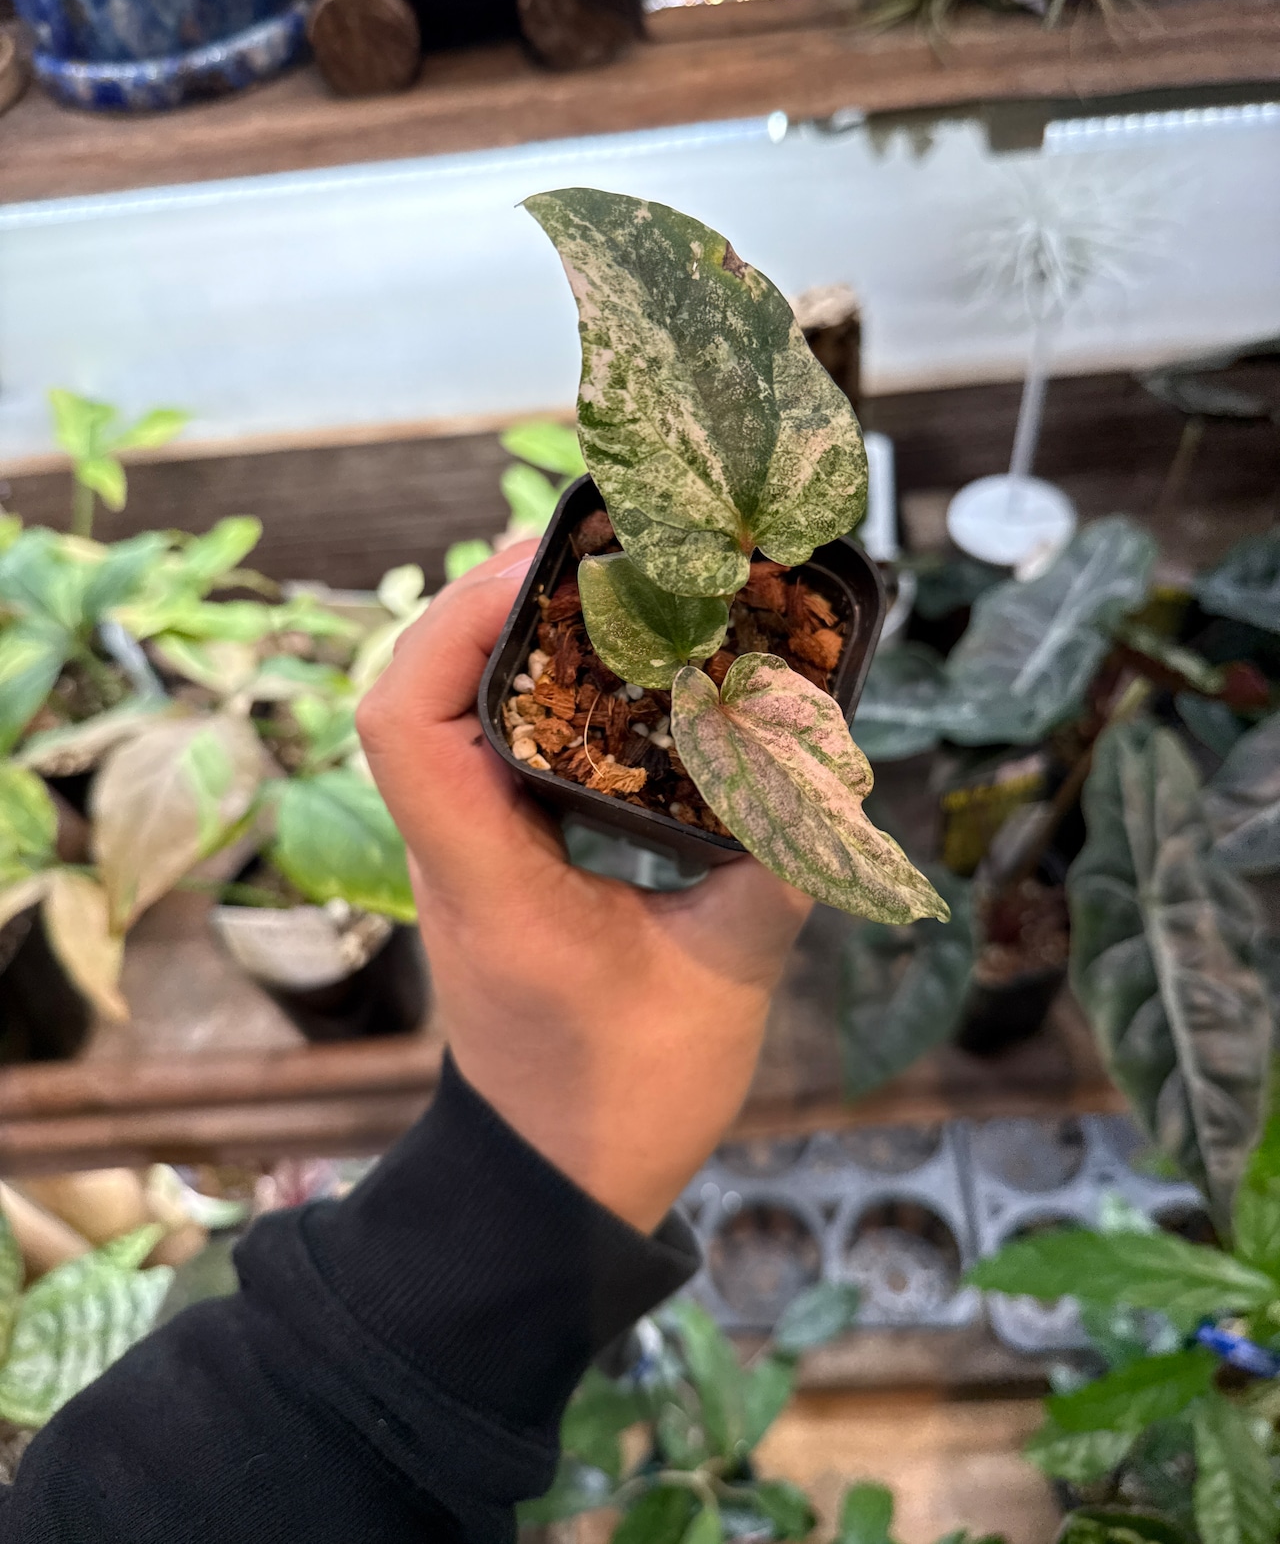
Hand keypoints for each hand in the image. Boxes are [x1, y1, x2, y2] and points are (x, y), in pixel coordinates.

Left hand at [357, 541, 812, 1232]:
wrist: (550, 1183)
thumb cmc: (621, 1101)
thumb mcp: (722, 985)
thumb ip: (778, 874)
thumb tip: (830, 772)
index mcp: (488, 877)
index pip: (407, 719)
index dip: (456, 619)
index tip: (543, 568)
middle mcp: (455, 851)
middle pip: (422, 684)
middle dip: (498, 598)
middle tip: (601, 554)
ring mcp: (465, 854)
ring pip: (449, 708)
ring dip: (511, 634)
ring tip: (609, 588)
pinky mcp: (493, 860)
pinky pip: (487, 745)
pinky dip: (534, 686)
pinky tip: (612, 669)